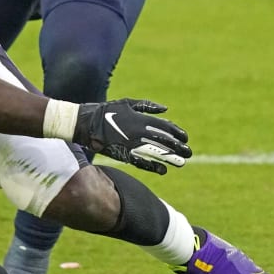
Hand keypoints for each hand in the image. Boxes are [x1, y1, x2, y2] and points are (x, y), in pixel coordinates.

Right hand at [73, 99, 190, 174]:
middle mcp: (138, 132)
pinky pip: (140, 162)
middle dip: (178, 147)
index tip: (185, 138)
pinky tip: (163, 170)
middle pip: (163, 141)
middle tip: (188, 152)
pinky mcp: (122, 155)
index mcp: (140, 119)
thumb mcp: (127, 102)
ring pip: (155, 153)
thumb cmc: (106, 111)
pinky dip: (152, 166)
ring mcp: (131, 144)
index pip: (164, 127)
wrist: (85, 123)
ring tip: (182, 163)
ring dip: (170, 158)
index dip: (177, 133)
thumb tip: (165, 109)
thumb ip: (147, 106)